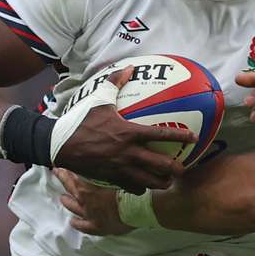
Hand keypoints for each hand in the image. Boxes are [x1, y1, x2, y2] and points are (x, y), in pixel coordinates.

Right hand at [53, 65, 196, 192]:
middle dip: (177, 168)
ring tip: (168, 179)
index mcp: (129, 132)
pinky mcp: (112, 179)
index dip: (181, 136)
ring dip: (162, 181)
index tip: (194, 138)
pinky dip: (141, 187)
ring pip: (150, 182)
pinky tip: (144, 184)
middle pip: (162, 166)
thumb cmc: (81, 121)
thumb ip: (115, 83)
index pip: (162, 135)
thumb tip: (129, 67)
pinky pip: (133, 188)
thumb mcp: (99, 99)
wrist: (60, 144)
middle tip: (183, 166)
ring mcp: (121, 168)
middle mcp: (129, 153)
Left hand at [53, 167, 132, 235]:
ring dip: (67, 201)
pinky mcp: (97, 227)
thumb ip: (106, 168)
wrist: (138, 208)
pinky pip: (83, 226)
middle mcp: (86, 201)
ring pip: (74, 207)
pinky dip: (77, 223)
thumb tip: (101, 158)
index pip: (73, 175)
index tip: (61, 164)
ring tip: (62, 198)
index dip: (67, 169)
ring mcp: (89, 215)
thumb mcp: (118, 172)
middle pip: (71, 188)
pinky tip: (73, 221)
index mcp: (88, 187)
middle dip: (64, 179)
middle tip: (57, 173)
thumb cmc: (129, 189)